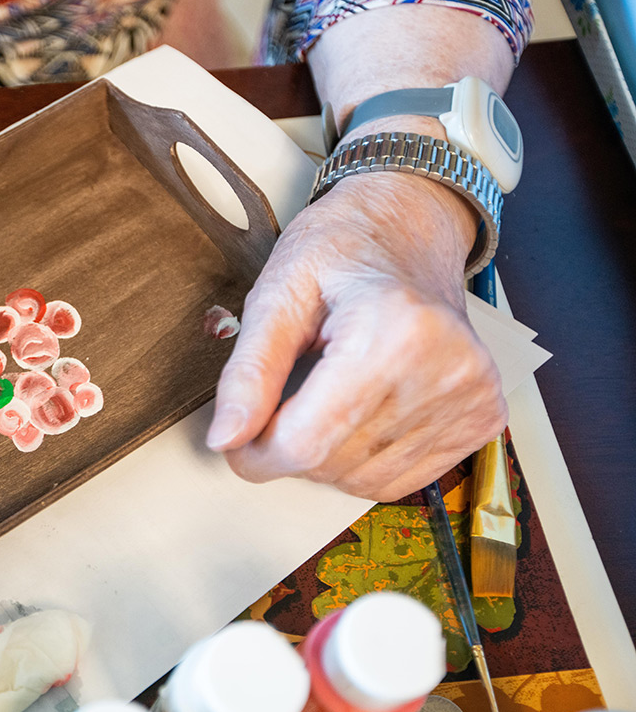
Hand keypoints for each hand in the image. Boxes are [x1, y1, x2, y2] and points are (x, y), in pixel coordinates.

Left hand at [205, 171, 507, 500]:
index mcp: (394, 332)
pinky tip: (359, 410)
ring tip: (326, 392)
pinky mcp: (483, 419)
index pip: (307, 443)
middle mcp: (447, 370)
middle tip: (283, 397)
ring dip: (326, 456)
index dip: (255, 454)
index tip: (236, 438)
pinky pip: (399, 478)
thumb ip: (248, 372)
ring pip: (363, 481)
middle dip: (289, 447)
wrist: (408, 230)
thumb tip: (226, 438)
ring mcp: (473, 399)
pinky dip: (362, 460)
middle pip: (332, 464)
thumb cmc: (341, 251)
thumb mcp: (277, 294)